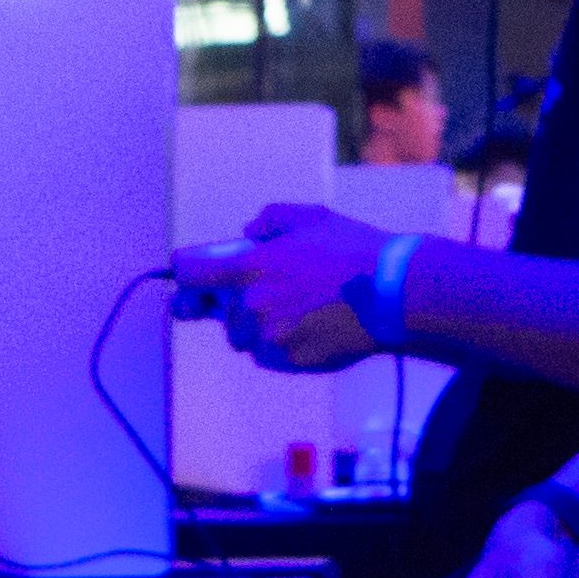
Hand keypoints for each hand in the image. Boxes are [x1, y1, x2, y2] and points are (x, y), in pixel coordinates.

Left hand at [170, 204, 393, 371]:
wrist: (393, 292)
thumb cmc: (354, 251)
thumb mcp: (311, 217)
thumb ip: (269, 220)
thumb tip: (248, 232)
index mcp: (252, 267)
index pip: (188, 273)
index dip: (185, 274)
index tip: (191, 278)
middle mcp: (253, 305)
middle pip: (220, 312)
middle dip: (239, 304)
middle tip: (278, 292)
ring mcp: (270, 337)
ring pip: (245, 337)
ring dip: (261, 327)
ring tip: (302, 310)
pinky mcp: (288, 360)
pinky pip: (269, 356)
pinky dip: (282, 345)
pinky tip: (313, 327)